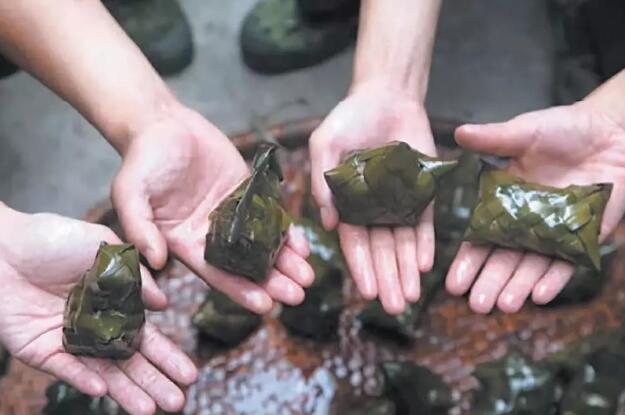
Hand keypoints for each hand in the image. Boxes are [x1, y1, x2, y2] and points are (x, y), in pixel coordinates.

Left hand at [0, 207, 196, 414]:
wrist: (7, 245)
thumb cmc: (56, 238)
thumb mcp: (107, 249)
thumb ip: (137, 277)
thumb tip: (166, 304)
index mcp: (116, 306)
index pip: (147, 337)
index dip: (168, 356)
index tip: (189, 373)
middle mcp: (97, 327)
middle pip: (130, 361)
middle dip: (154, 382)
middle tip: (177, 403)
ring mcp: (70, 340)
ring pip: (102, 372)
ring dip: (126, 392)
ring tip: (150, 411)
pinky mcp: (41, 349)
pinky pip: (66, 367)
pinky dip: (83, 378)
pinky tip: (104, 388)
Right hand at [112, 105, 312, 313]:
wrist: (163, 124)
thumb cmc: (142, 160)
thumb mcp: (130, 193)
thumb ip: (139, 227)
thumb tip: (155, 262)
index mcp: (185, 243)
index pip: (216, 274)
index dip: (240, 291)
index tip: (265, 306)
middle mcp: (211, 235)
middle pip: (246, 267)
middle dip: (271, 283)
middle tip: (297, 296)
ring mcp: (232, 215)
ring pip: (263, 245)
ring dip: (285, 263)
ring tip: (308, 277)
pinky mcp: (247, 193)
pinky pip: (270, 216)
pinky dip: (286, 232)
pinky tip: (303, 246)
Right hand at [310, 82, 436, 313]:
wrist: (385, 96)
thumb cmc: (348, 119)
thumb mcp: (325, 145)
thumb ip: (323, 181)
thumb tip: (326, 222)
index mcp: (347, 204)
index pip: (354, 242)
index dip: (361, 268)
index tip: (366, 292)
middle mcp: (373, 209)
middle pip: (381, 251)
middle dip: (387, 279)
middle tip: (394, 306)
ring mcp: (399, 202)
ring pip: (404, 244)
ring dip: (406, 270)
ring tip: (411, 296)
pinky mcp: (422, 192)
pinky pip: (424, 222)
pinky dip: (424, 243)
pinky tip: (425, 264)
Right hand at [446, 103, 624, 313]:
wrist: (613, 132)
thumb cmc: (566, 128)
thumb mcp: (525, 131)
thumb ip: (494, 138)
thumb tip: (458, 133)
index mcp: (503, 201)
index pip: (480, 237)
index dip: (467, 260)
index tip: (453, 282)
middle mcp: (524, 222)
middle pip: (503, 259)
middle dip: (489, 283)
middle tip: (475, 304)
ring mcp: (553, 232)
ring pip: (531, 267)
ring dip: (517, 288)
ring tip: (502, 306)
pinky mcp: (583, 237)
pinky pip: (566, 263)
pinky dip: (553, 279)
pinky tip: (538, 296)